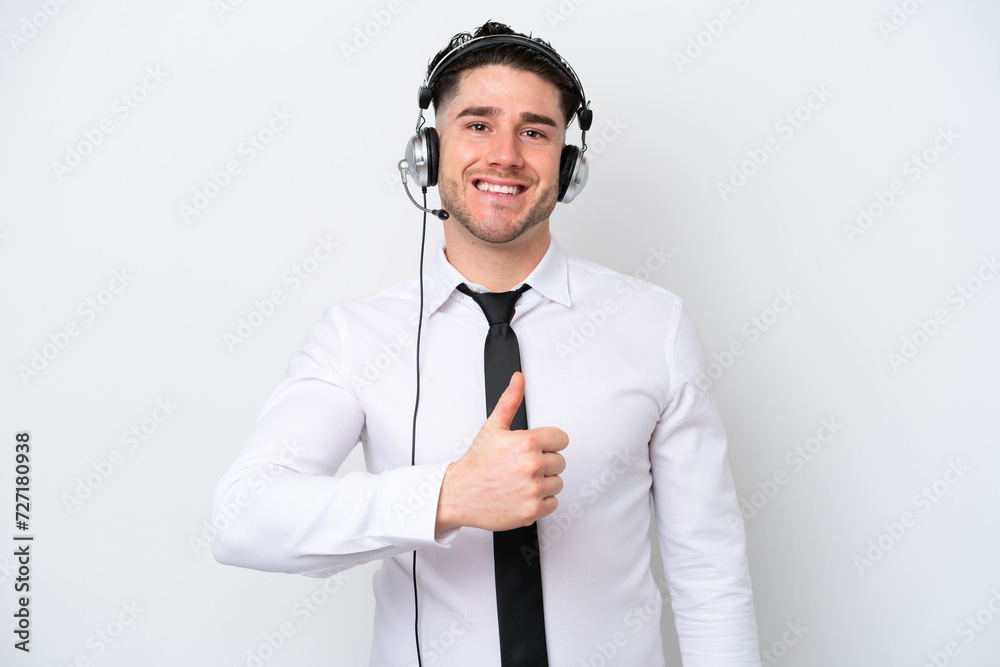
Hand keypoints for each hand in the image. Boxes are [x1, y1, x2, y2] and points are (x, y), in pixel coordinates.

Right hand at [436, 372, 567, 532]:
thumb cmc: (477, 463)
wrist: (460, 494)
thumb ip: (510, 401)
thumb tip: (518, 379)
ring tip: (521, 480)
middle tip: (522, 466)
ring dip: (543, 482)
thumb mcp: (493, 427)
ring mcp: (533, 489)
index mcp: (526, 443)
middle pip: (559, 462)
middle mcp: (532, 465)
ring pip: (557, 483)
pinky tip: (523, 494)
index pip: (561, 440)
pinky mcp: (532, 510)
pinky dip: (541, 501)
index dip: (548, 443)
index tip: (535, 449)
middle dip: (543, 463)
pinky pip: (553, 503)